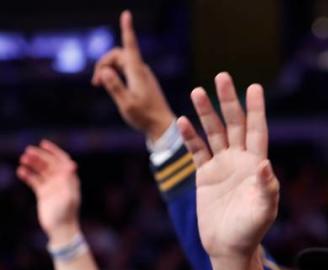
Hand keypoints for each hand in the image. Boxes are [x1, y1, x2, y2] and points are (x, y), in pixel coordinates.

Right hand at [17, 141, 81, 244]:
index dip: (54, 151)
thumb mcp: (69, 196)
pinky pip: (34, 180)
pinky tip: (21, 171)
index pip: (63, 161)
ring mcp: (51, 187)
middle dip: (40, 156)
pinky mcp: (42, 193)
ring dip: (32, 164)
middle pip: (49, 164)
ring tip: (23, 160)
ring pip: (40, 171)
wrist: (60, 229)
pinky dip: (27, 175)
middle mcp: (61, 181)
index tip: (43, 144)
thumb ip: (69, 180)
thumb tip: (71, 164)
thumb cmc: (66, 213)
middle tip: (28, 152)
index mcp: (69, 180)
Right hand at [92, 11, 174, 141]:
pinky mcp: (142, 81)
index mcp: (138, 72)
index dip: (127, 30)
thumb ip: (114, 87)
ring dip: (107, 68)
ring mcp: (143, 75)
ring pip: (120, 62)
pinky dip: (114, 73)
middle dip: (103, 62)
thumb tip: (104, 71)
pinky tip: (108, 85)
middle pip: (118, 54)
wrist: (162, 127)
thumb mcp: (126, 104)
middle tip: (95, 82)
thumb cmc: (144, 117)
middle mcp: (141, 70)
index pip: (130, 46)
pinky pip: (125, 70)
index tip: (127, 14)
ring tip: (98, 84)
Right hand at [179, 72, 277, 262]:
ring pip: (214, 133)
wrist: (229, 248)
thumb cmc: (251, 231)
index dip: (256, 110)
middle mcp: (240, 161)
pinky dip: (190, 136)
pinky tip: (183, 120)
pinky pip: (197, 151)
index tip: (254, 87)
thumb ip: (267, 188)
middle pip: (234, 124)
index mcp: (257, 165)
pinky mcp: (205, 176)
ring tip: (198, 91)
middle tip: (223, 76)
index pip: (257, 131)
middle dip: (229, 101)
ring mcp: (222, 167)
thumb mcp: (264, 211)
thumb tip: (266, 164)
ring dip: (206, 113)